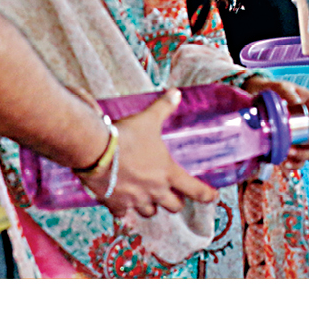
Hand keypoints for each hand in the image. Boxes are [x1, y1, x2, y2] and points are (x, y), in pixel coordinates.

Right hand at [84, 90, 217, 219]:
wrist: (95, 152)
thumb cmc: (126, 137)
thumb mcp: (149, 119)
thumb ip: (164, 108)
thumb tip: (176, 93)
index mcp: (167, 172)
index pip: (194, 189)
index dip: (206, 195)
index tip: (212, 197)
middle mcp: (154, 190)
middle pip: (173, 206)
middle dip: (175, 202)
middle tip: (174, 196)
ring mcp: (134, 200)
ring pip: (149, 212)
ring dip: (151, 207)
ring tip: (148, 198)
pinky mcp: (115, 204)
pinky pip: (123, 214)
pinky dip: (123, 210)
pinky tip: (122, 204)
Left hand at [243, 77, 308, 165]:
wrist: (256, 101)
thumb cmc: (273, 92)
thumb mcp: (280, 87)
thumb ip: (288, 92)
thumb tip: (295, 103)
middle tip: (299, 139)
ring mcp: (305, 139)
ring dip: (303, 154)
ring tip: (288, 152)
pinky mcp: (294, 150)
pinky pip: (300, 161)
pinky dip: (295, 164)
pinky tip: (285, 163)